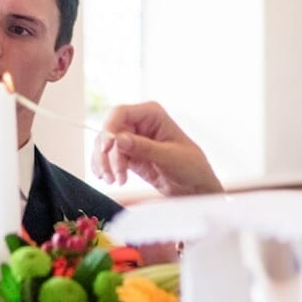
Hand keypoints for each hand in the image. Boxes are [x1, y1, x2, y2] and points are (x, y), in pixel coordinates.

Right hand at [91, 101, 223, 196]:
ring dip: (105, 164)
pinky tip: (110, 179)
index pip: (120, 113)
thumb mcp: (170, 157)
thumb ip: (144, 148)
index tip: (106, 148)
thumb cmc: (191, 167)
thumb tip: (119, 139)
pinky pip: (109, 158)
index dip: (109, 128)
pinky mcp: (129, 155)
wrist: (196, 188)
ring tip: (115, 180)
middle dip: (106, 154)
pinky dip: (105, 168)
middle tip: (112, 175)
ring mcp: (132, 139)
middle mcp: (139, 123)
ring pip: (106, 146)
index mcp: (152, 114)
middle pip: (109, 131)